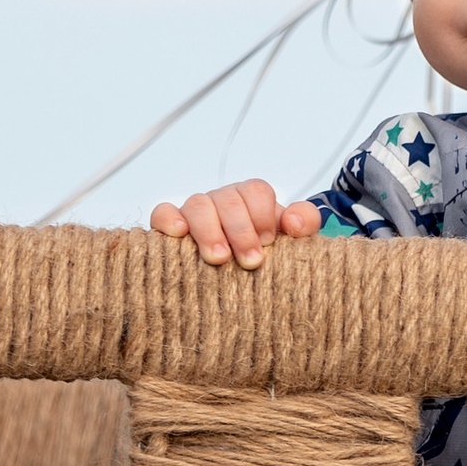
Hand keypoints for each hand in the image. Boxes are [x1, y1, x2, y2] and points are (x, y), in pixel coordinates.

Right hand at [150, 181, 322, 267]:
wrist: (240, 274)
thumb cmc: (263, 253)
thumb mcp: (289, 239)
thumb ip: (304, 222)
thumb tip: (293, 223)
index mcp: (251, 198)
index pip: (256, 191)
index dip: (263, 215)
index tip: (269, 242)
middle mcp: (222, 200)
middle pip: (228, 198)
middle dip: (241, 229)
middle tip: (252, 261)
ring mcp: (195, 213)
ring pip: (197, 204)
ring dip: (209, 230)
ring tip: (219, 258)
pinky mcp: (171, 227)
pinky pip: (162, 213)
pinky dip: (168, 219)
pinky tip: (179, 234)